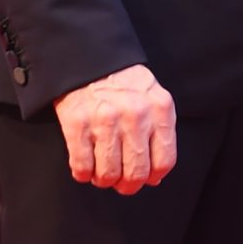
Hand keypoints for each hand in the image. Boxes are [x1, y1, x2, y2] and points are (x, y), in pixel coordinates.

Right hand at [52, 63, 176, 194]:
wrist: (90, 58)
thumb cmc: (124, 82)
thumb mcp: (152, 98)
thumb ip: (159, 134)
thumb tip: (154, 177)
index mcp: (160, 109)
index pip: (165, 161)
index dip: (153, 177)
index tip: (145, 177)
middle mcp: (135, 115)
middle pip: (136, 173)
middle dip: (128, 185)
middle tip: (120, 181)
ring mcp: (105, 120)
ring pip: (108, 175)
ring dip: (103, 179)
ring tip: (102, 170)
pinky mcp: (77, 123)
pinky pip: (82, 167)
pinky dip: (83, 173)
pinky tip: (85, 164)